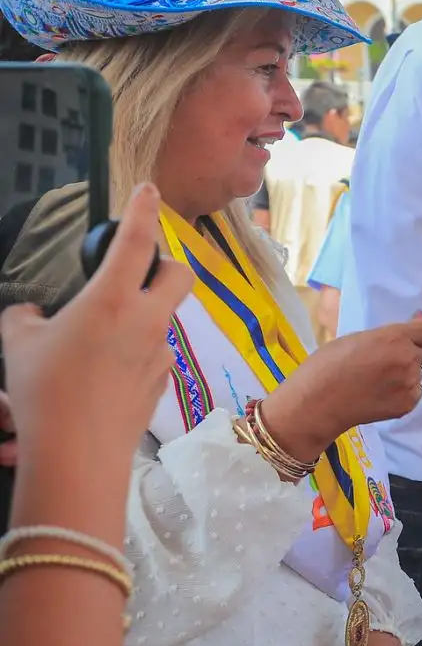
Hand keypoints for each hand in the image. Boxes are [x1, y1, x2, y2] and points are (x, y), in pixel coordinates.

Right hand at [0, 182, 193, 479]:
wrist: (78, 456)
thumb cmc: (43, 394)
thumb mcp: (17, 344)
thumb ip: (26, 318)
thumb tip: (33, 314)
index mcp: (111, 300)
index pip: (136, 240)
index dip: (142, 209)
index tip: (148, 189)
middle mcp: (146, 322)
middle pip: (179, 275)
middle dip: (165, 264)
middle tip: (138, 272)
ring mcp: (160, 354)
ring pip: (163, 318)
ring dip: (140, 317)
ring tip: (96, 341)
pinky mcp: (163, 382)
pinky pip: (153, 354)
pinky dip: (133, 353)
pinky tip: (102, 376)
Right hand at [260, 312, 421, 463]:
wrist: (316, 404)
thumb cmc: (328, 364)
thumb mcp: (358, 338)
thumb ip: (389, 334)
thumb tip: (414, 323)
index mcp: (395, 338)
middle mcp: (408, 360)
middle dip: (417, 349)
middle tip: (393, 355)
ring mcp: (410, 384)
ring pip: (420, 372)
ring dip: (408, 371)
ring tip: (378, 378)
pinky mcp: (407, 405)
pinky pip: (415, 391)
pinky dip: (403, 390)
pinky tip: (380, 392)